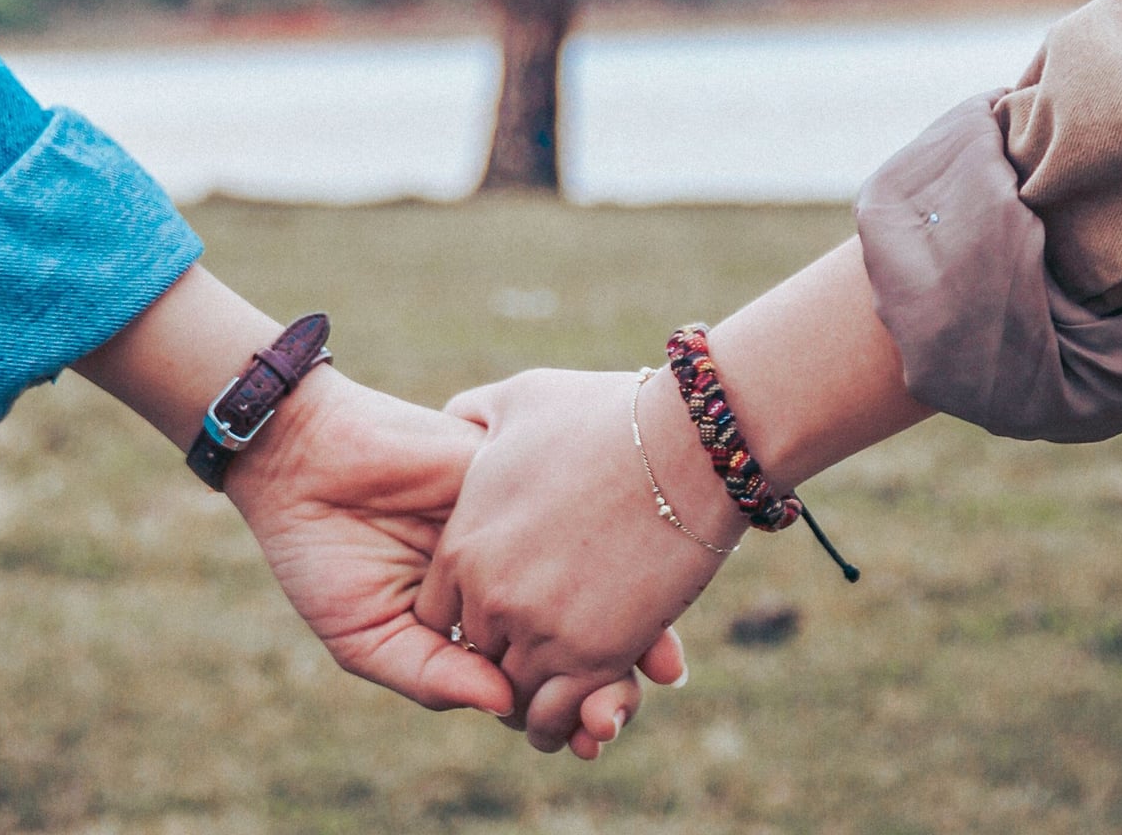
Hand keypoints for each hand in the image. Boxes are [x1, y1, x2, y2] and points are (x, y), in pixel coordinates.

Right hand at [227, 365, 672, 748]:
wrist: (305, 460)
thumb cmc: (322, 554)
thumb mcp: (368, 636)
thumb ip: (432, 673)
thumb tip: (505, 706)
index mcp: (473, 619)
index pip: (535, 672)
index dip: (568, 709)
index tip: (594, 738)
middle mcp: (508, 572)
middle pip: (577, 630)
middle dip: (609, 675)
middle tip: (621, 711)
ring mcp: (519, 524)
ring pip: (592, 575)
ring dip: (629, 621)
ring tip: (651, 669)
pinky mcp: (519, 475)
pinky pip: (576, 511)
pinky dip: (611, 548)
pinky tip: (630, 587)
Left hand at [421, 365, 743, 752]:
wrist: (685, 442)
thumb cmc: (605, 414)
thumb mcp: (520, 400)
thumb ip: (474, 415)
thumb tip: (458, 420)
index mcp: (463, 543)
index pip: (435, 616)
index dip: (466, 616)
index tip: (501, 608)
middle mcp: (490, 595)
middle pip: (475, 658)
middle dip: (502, 655)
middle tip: (536, 651)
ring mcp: (539, 630)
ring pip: (514, 697)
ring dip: (534, 698)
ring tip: (562, 689)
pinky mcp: (593, 657)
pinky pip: (557, 716)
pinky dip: (567, 722)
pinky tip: (587, 708)